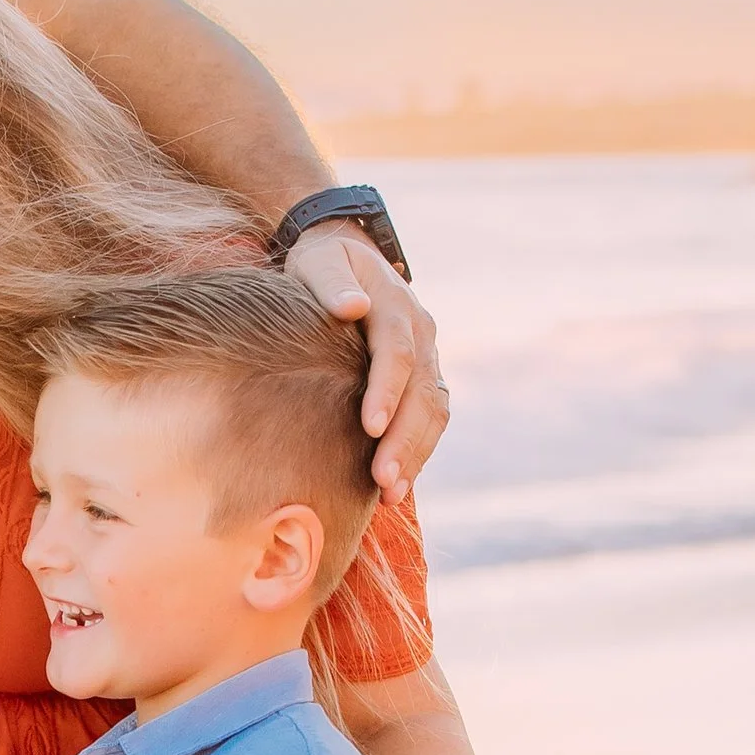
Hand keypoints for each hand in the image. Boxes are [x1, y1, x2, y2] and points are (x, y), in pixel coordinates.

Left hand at [284, 223, 448, 500]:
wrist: (347, 259)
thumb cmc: (323, 265)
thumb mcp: (320, 261)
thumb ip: (332, 282)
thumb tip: (352, 306)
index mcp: (395, 304)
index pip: (397, 351)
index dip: (387, 390)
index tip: (370, 427)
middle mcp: (421, 332)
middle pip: (423, 391)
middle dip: (405, 438)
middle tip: (383, 480)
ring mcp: (428, 357)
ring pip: (434, 410)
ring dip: (416, 454)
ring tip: (391, 494)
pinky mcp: (423, 379)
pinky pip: (430, 419)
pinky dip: (417, 453)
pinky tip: (395, 488)